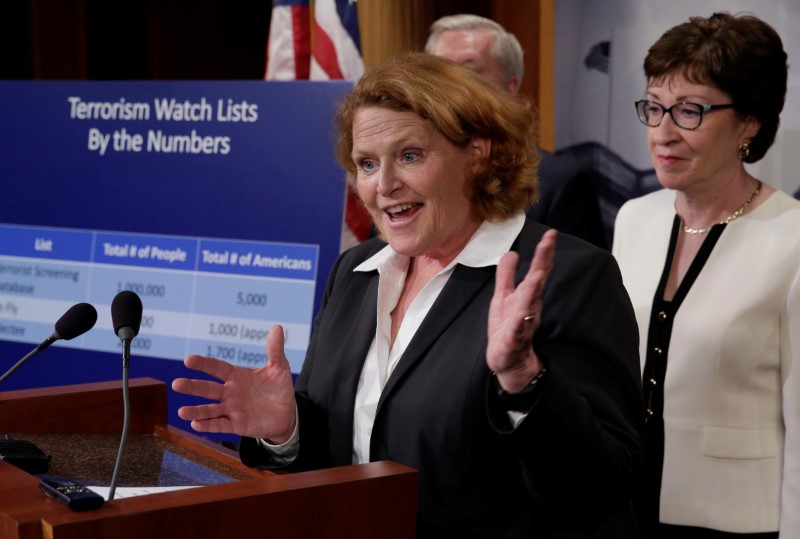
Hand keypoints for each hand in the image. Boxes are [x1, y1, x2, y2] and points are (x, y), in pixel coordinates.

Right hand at [172, 325, 296, 443]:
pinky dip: (208, 426)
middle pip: (208, 389)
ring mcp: (232, 409)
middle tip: (176, 384)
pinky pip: (220, 425)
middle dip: (193, 387)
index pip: (217, 368)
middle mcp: (230, 392)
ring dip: (196, 411)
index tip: (188, 360)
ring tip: (181, 412)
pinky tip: (196, 425)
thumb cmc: (278, 388)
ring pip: (210, 410)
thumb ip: (275, 350)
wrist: (287, 414)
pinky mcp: (237, 425)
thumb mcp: (278, 368)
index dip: (204, 364)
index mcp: (237, 376)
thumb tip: (277, 327)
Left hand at [487, 229, 556, 391]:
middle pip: (538, 281)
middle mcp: (529, 306)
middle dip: (543, 262)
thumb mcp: (503, 297)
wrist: (507, 360)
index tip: (550, 234)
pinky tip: (521, 314)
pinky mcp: (513, 339)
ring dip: (533, 289)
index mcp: (527, 295)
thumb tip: (511, 252)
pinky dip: (520, 321)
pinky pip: (517, 330)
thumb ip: (507, 276)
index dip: (544, 252)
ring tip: (536, 274)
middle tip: (549, 242)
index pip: (538, 270)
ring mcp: (523, 322)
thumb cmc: (507, 327)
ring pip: (530, 304)